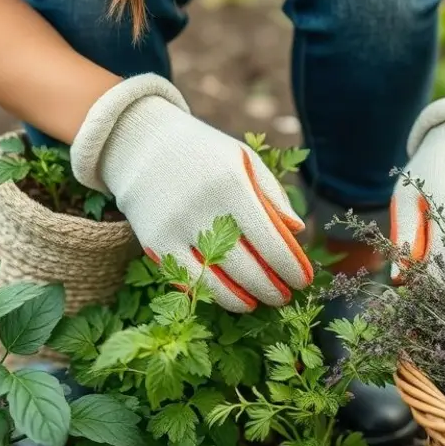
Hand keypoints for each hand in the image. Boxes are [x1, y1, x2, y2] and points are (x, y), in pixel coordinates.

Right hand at [71, 74, 312, 312]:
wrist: (142, 143)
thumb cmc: (205, 154)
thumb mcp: (244, 160)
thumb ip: (272, 195)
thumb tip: (296, 231)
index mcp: (233, 185)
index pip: (271, 240)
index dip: (290, 266)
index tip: (302, 280)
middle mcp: (204, 208)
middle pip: (246, 267)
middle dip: (271, 288)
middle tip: (284, 297)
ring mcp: (176, 228)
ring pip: (216, 282)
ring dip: (242, 299)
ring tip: (258, 302)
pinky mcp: (155, 241)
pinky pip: (186, 279)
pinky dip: (209, 293)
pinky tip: (227, 296)